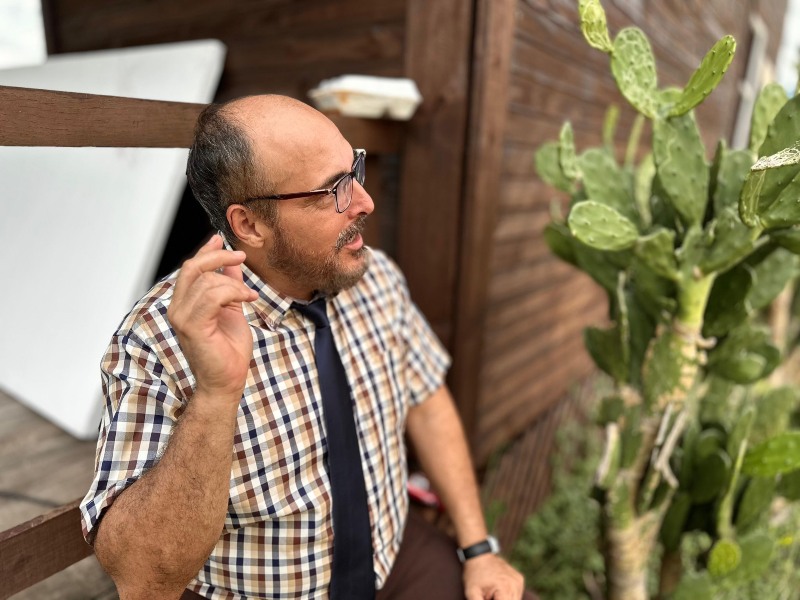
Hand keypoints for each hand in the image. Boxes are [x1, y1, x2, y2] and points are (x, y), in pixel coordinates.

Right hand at [167, 234, 258, 402]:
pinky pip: (212, 296)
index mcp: (185, 304)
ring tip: (248, 296)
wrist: (227, 381)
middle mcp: (177, 308)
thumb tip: (233, 264)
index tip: (220, 240)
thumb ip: (229, 286)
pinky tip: (247, 299)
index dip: (205, 251)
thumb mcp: (232, 310)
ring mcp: (181, 317)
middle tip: (241, 257)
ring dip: (234, 284)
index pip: (190, 269)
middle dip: (219, 257)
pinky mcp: (191, 326)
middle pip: (193, 268)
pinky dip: (233, 292)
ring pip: (207, 281)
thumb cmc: (229, 351)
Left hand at [463, 554, 524, 599]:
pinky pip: (516, 594)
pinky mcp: (520, 579)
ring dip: (505, 599)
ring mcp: (519, 581)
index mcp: (504, 588)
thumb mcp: (471, 592)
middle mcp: (515, 585)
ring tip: (493, 594)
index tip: (487, 598)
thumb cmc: (474, 575)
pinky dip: (509, 596)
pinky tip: (499, 590)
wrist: (479, 555)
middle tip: (489, 595)